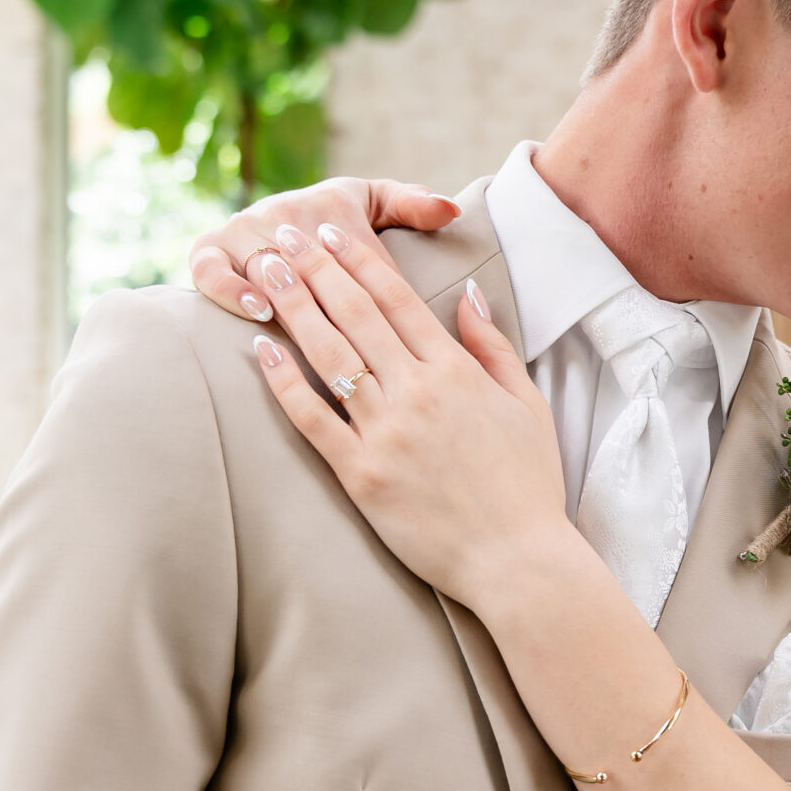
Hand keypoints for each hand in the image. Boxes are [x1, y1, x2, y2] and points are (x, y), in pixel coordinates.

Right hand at [189, 178, 460, 322]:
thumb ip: (412, 205)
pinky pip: (208, 268)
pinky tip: (254, 310)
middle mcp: (283, 212)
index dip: (360, 276)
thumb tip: (450, 209)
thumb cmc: (345, 224)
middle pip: (297, 258)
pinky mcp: (209, 249)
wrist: (289, 227)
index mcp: (329, 203)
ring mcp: (242, 230)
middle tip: (329, 323)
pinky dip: (226, 287)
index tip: (379, 306)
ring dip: (267, 286)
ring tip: (276, 311)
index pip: (346, 243)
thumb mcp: (378, 208)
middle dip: (310, 288)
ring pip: (256, 264)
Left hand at [246, 220, 579, 606]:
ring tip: (266, 271)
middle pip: (355, 315)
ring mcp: (386, 433)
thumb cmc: (528, 485)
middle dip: (315, 267)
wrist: (518, 559)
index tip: (328, 231)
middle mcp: (417, 393)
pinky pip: (313, 419)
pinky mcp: (361, 474)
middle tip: (281, 232)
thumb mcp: (527, 405)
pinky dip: (284, 383)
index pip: (396, 300)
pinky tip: (262, 350)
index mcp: (456, 372)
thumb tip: (467, 295)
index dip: (358, 260)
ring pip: (329, 356)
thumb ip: (493, 348)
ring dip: (294, 307)